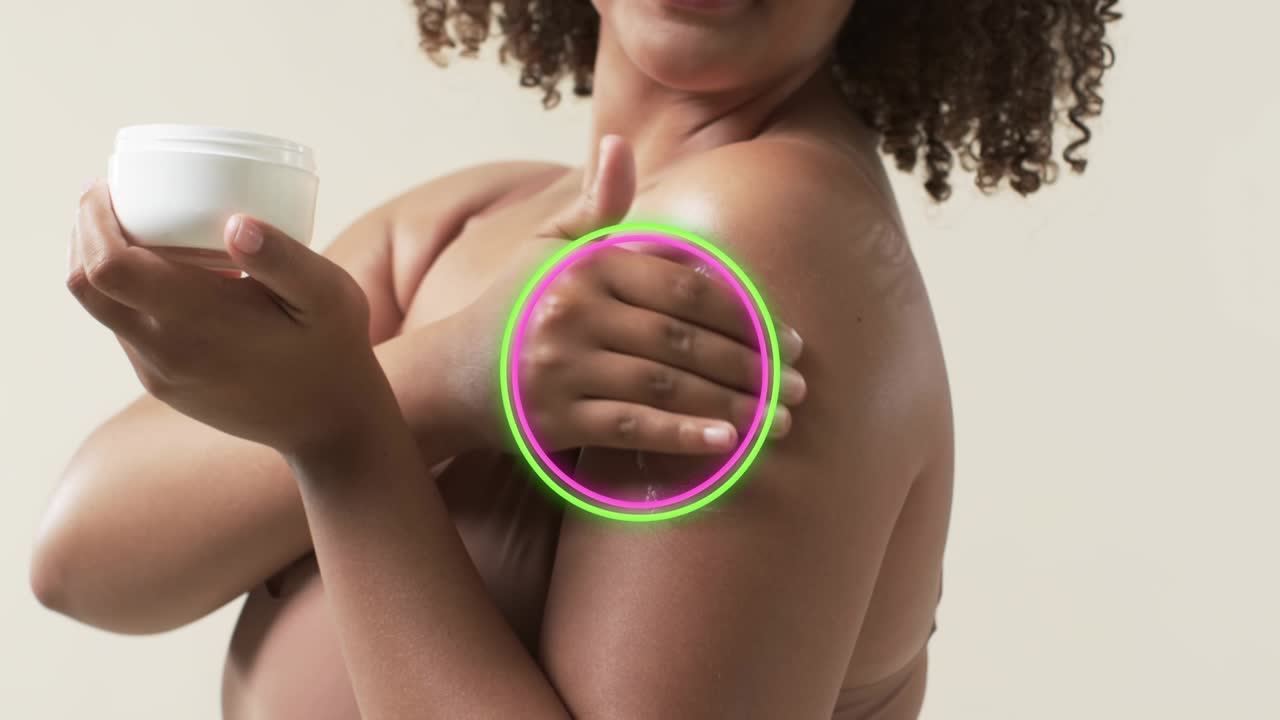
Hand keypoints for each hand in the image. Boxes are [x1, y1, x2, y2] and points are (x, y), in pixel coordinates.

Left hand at [66, 181, 387, 456]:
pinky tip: (161, 274)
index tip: (106, 186)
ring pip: (101, 310)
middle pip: (84, 285)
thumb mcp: (328, 296)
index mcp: (197, 321)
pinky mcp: (164, 385)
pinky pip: (126, 331)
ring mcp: (159, 373)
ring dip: (101, 263)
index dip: (93, 220)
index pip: (107, 266)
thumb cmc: (334, 350)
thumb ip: (284, 258)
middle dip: (83, 235)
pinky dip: (126, 294)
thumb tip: (236, 223)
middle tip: (108, 198)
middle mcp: (164, 352)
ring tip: (132, 227)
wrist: (330, 426)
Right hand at [456, 136, 806, 454]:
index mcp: (586, 266)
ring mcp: (562, 367)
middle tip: (800, 385)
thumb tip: (619, 142)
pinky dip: (684, 434)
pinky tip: (730, 443)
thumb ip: (596, 206)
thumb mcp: (549, 247)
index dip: (747, 314)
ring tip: (782, 422)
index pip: (687, 288)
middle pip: (684, 339)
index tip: (790, 339)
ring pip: (667, 384)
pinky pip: (633, 426)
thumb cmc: (516, 306)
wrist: (452, 374)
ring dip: (734, 405)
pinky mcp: (555, 418)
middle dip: (753, 365)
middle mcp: (573, 312)